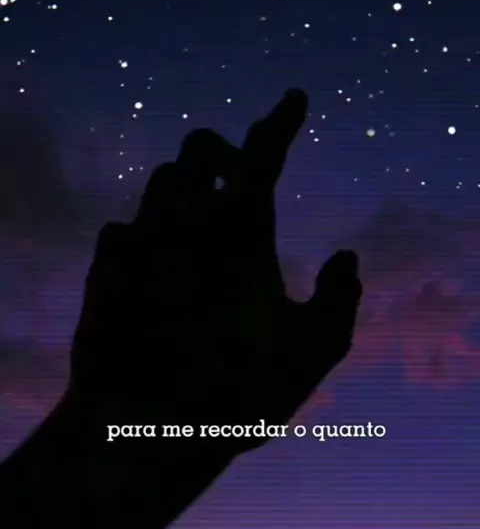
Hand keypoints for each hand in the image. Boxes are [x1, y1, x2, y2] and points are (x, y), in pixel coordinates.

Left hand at [70, 89, 361, 459]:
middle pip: (199, 148)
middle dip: (224, 152)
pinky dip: (146, 234)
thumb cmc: (236, 393)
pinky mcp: (104, 265)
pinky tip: (156, 266)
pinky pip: (123, 227)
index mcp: (241, 230)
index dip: (283, 121)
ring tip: (202, 225)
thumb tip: (347, 257)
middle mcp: (185, 219)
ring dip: (186, 190)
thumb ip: (341, 299)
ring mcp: (139, 237)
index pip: (266, 154)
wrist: (139, 430)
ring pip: (160, 179)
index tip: (294, 98)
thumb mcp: (312, 353)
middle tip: (240, 183)